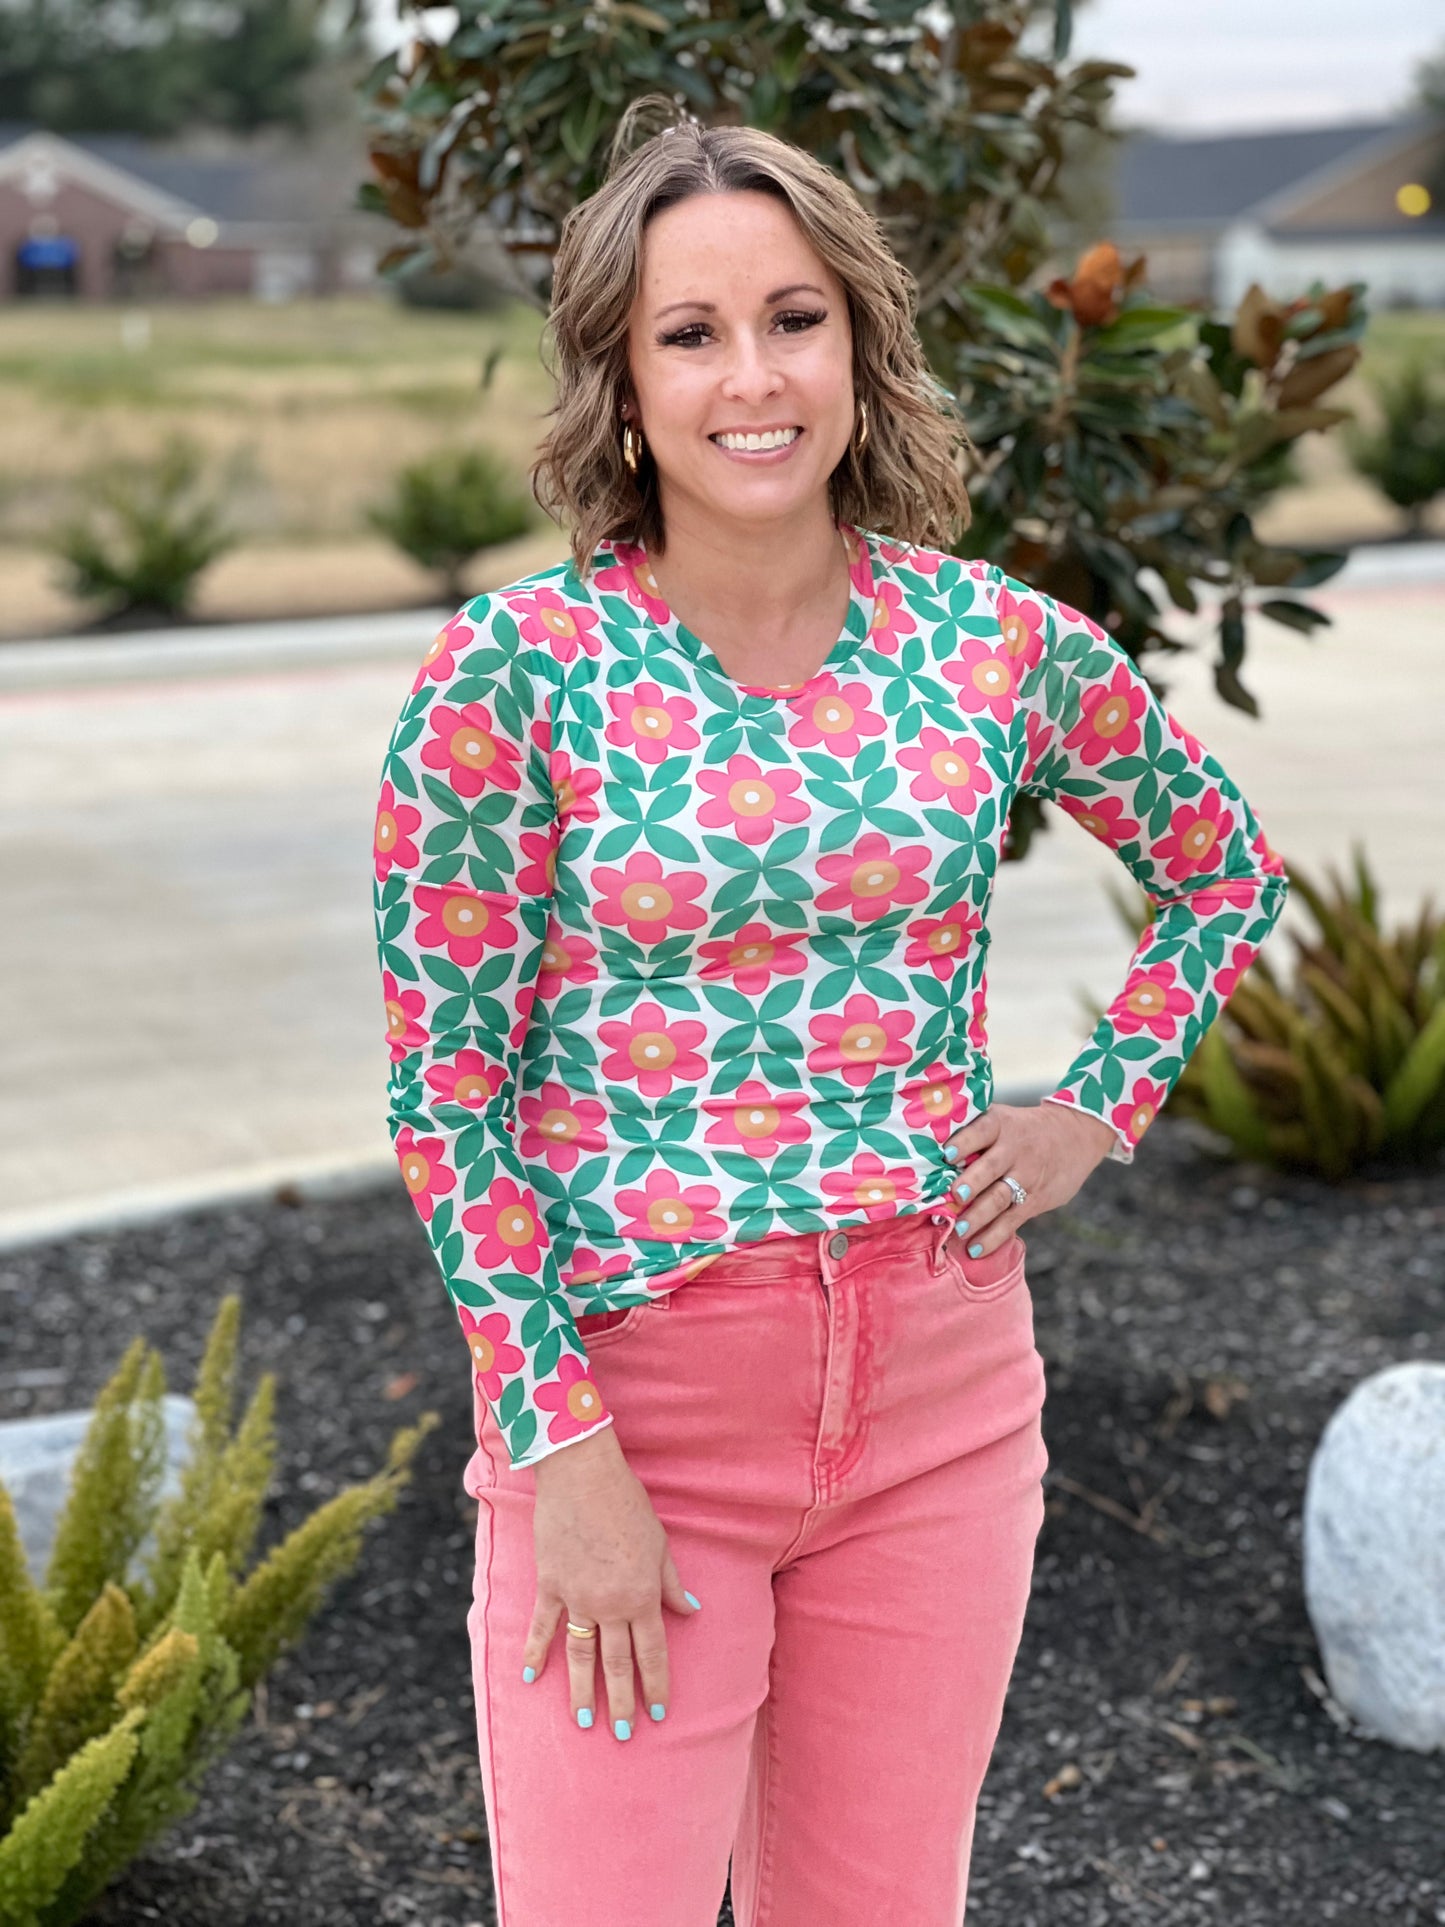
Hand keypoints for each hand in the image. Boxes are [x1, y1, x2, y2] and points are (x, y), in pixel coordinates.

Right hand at [524, 1427, 699, 1739]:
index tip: (657, 1712)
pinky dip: (534, 1652)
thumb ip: (671, 1582)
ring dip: (582, 1691)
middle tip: (622, 1734)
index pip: (652, 1653)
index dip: (655, 1685)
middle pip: (617, 1663)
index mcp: (642, 1595)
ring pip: (581, 1655)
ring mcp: (577, 1598)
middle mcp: (610, 1605)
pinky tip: (529, 1676)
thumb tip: (690, 1610)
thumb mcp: (659, 1543)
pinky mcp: (550, 1585)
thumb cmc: (627, 1503)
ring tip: (584, 1720)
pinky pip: (542, 1626)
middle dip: (621, 1702)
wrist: (582, 1475)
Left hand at [942, 1102, 1116, 1257]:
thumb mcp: (1004, 1118)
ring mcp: (1027, 1176)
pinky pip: (1013, 1220)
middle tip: (954, 1196)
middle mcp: (1014, 1150)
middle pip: (990, 1168)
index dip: (965, 1142)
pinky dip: (993, 1236)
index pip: (982, 1130)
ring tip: (959, 1230)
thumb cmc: (1023, 1128)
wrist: (1076, 1135)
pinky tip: (975, 1249)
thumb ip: (974, 1131)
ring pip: (1000, 1198)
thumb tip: (926, 1148)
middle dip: (971, 1183)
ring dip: (978, 1216)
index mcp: (1001, 1125)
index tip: (947, 1154)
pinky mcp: (1036, 1200)